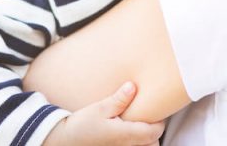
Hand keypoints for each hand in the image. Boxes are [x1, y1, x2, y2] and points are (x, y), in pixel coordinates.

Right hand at [44, 82, 164, 145]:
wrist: (66, 140)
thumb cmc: (83, 124)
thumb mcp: (100, 108)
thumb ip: (119, 99)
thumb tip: (133, 86)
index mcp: (126, 134)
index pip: (154, 132)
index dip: (159, 122)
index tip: (155, 111)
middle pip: (154, 143)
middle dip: (154, 131)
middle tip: (147, 116)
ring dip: (146, 138)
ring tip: (138, 124)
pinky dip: (137, 142)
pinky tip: (129, 132)